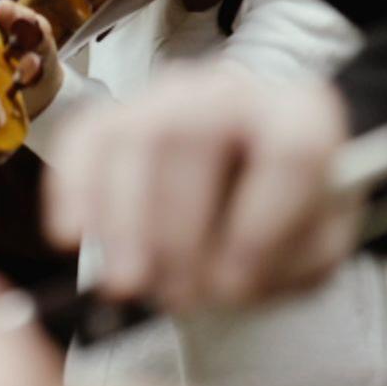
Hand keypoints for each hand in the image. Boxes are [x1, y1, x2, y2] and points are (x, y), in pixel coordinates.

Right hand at [44, 64, 358, 310]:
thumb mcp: (314, 248)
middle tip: (172, 293)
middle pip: (192, 137)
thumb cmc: (284, 217)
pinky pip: (84, 139)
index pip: (290, 153)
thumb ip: (290, 264)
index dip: (260, 224)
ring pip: (132, 138)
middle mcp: (230, 92)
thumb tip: (223, 279)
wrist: (250, 182)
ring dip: (122, 221)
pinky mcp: (114, 114)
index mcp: (300, 114)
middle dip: (174, 228)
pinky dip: (72, 190)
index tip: (233, 284)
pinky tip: (72, 236)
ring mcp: (165, 97)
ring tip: (128, 283)